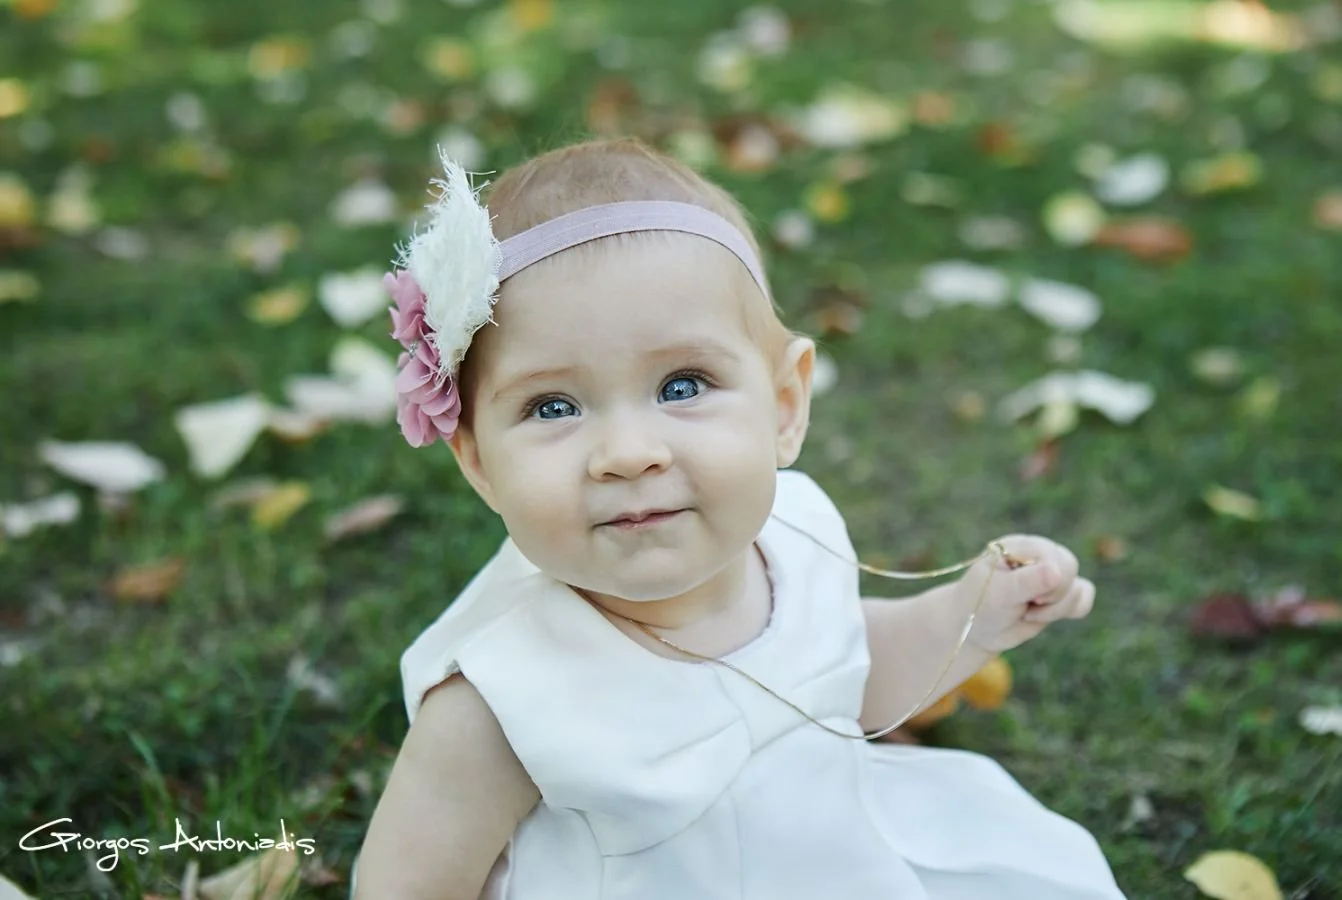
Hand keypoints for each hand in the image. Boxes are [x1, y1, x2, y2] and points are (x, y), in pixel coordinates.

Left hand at [954, 534, 1095, 652]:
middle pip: (1071, 567)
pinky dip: (1072, 610)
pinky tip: (1045, 615)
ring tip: (1028, 613)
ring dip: (1056, 609)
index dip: (1050, 581)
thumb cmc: (980, 605)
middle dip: (1053, 596)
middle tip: (1029, 605)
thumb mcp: (999, 594)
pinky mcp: (1059, 594)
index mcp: (1021, 546)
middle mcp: (1038, 555)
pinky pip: (1084, 597)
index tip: (1030, 598)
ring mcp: (1050, 574)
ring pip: (1079, 587)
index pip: (1054, 556)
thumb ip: (1027, 582)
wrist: (975, 628)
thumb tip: (1057, 571)